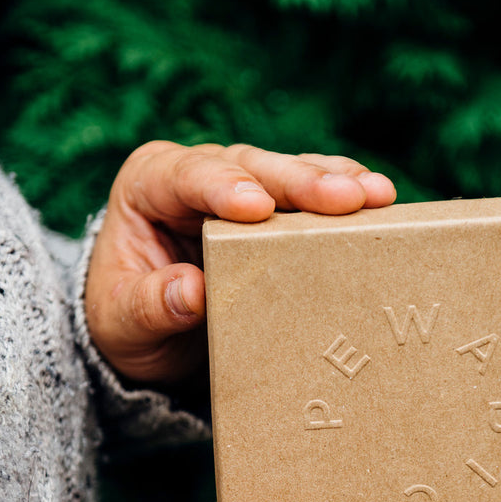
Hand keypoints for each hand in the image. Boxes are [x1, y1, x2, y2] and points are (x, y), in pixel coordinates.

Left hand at [86, 141, 396, 382]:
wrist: (147, 334)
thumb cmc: (128, 322)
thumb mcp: (123, 323)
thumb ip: (150, 305)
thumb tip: (193, 292)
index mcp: (149, 186)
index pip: (188, 176)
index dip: (225, 187)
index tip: (258, 207)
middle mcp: (198, 176)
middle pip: (251, 167)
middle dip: (301, 182)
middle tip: (347, 197)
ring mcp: (240, 188)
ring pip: (289, 174)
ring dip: (335, 183)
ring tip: (377, 195)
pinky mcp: (273, 211)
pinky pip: (308, 198)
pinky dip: (342, 197)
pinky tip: (377, 200)